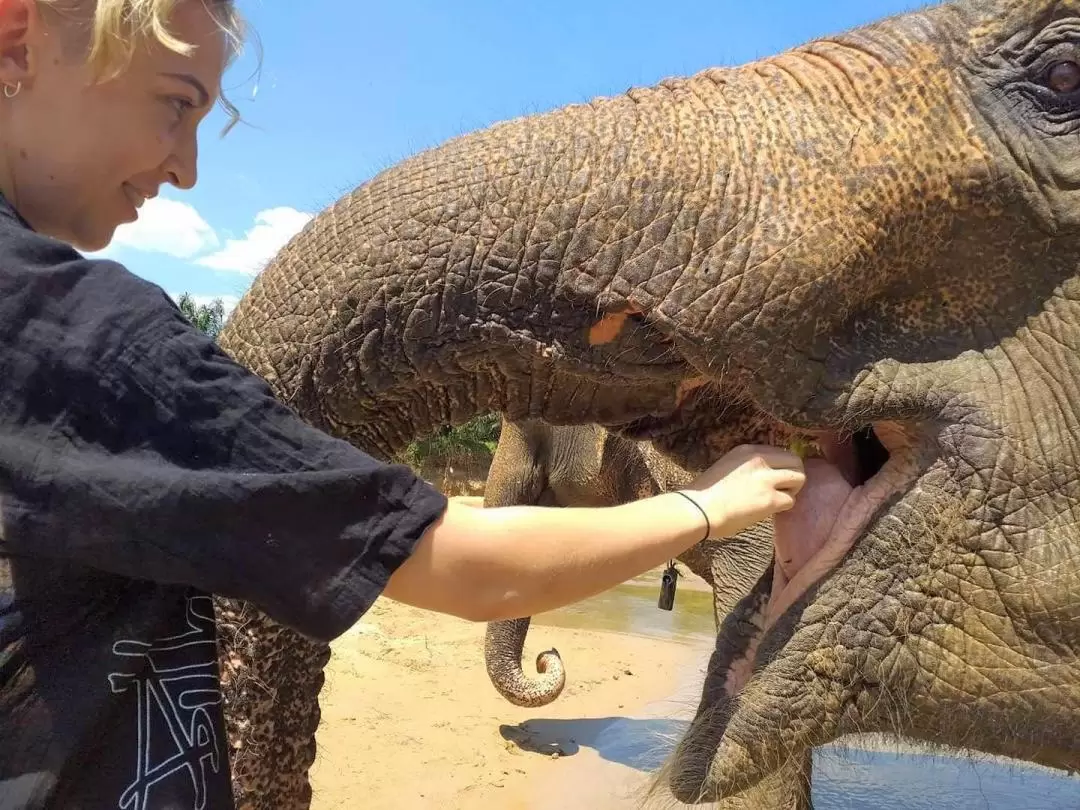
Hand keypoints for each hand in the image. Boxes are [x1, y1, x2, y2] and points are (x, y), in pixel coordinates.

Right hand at [682, 444, 805, 538]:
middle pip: (795, 461)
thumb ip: (748, 466)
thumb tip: (768, 473)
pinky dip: (784, 506)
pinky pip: (791, 500)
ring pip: (799, 478)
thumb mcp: (728, 466)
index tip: (777, 477)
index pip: (780, 452)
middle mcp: (760, 460)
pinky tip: (771, 510)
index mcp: (747, 450)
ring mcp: (766, 479)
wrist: (699, 509)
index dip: (782, 466)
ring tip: (778, 499)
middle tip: (784, 488)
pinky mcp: (770, 499)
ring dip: (792, 490)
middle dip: (794, 475)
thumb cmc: (706, 493)